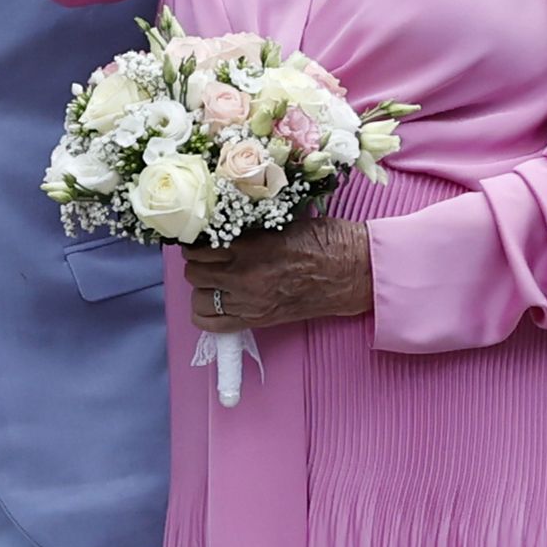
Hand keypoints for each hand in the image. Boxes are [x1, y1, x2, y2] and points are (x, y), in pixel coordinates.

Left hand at [193, 220, 371, 329]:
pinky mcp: (257, 320)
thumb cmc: (324, 240)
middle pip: (194, 273)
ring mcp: (249, 302)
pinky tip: (216, 302)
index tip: (203, 238)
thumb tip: (220, 225)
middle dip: (198, 263)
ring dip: (203, 287)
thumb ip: (248, 227)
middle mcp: (244, 277)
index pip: (198, 247)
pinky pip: (211, 324)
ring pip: (198, 298)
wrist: (353, 271)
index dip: (197, 242)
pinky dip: (207, 314)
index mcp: (250, 247)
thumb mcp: (281, 222)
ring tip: (216, 279)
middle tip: (210, 258)